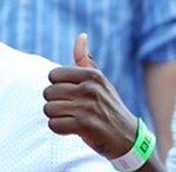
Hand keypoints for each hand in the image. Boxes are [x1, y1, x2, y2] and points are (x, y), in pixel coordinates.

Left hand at [43, 34, 137, 159]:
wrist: (128, 139)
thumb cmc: (108, 107)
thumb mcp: (100, 81)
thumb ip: (85, 60)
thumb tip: (81, 35)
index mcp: (92, 74)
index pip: (53, 75)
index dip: (58, 87)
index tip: (72, 95)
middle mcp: (90, 88)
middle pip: (48, 92)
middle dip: (55, 103)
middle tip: (72, 110)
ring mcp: (88, 107)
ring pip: (48, 109)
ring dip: (57, 117)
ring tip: (73, 119)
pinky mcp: (85, 125)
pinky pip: (53, 124)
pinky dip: (59, 129)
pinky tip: (73, 129)